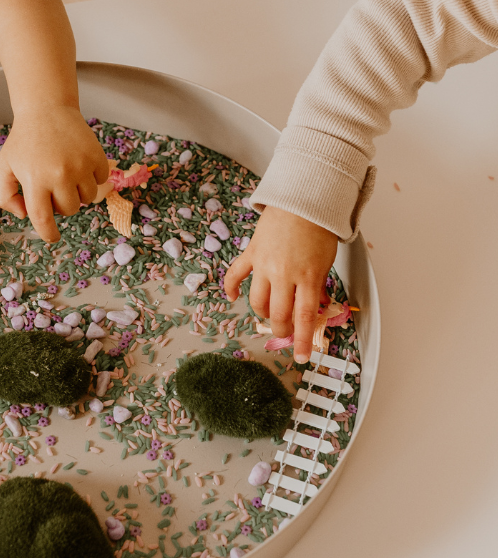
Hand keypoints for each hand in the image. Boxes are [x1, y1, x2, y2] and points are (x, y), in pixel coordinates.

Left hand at [0, 106, 108, 241]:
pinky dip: (92, 178)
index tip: (52, 237)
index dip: (49, 234)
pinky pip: (100, 181)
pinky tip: (79, 164)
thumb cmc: (23, 142)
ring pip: (87, 199)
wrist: (47, 109)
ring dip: (78, 192)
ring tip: (66, 174)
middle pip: (69, 210)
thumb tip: (24, 214)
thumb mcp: (3, 167)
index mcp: (34, 180)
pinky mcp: (97, 156)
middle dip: (61, 204)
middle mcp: (60, 175)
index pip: (43, 219)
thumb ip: (4, 196)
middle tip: (52, 186)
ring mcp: (81, 165)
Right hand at [224, 206, 338, 363]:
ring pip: (258, 301)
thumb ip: (318, 287)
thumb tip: (315, 308)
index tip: (300, 357)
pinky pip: (236, 275)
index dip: (301, 341)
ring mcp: (264, 264)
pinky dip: (232, 287)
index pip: (303, 318)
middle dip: (282, 330)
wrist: (302, 200)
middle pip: (279, 314)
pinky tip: (233, 296)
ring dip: (264, 313)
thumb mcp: (325, 263)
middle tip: (285, 333)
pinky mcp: (251, 253)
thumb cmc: (318, 229)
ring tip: (270, 313)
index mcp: (308, 277)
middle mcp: (284, 274)